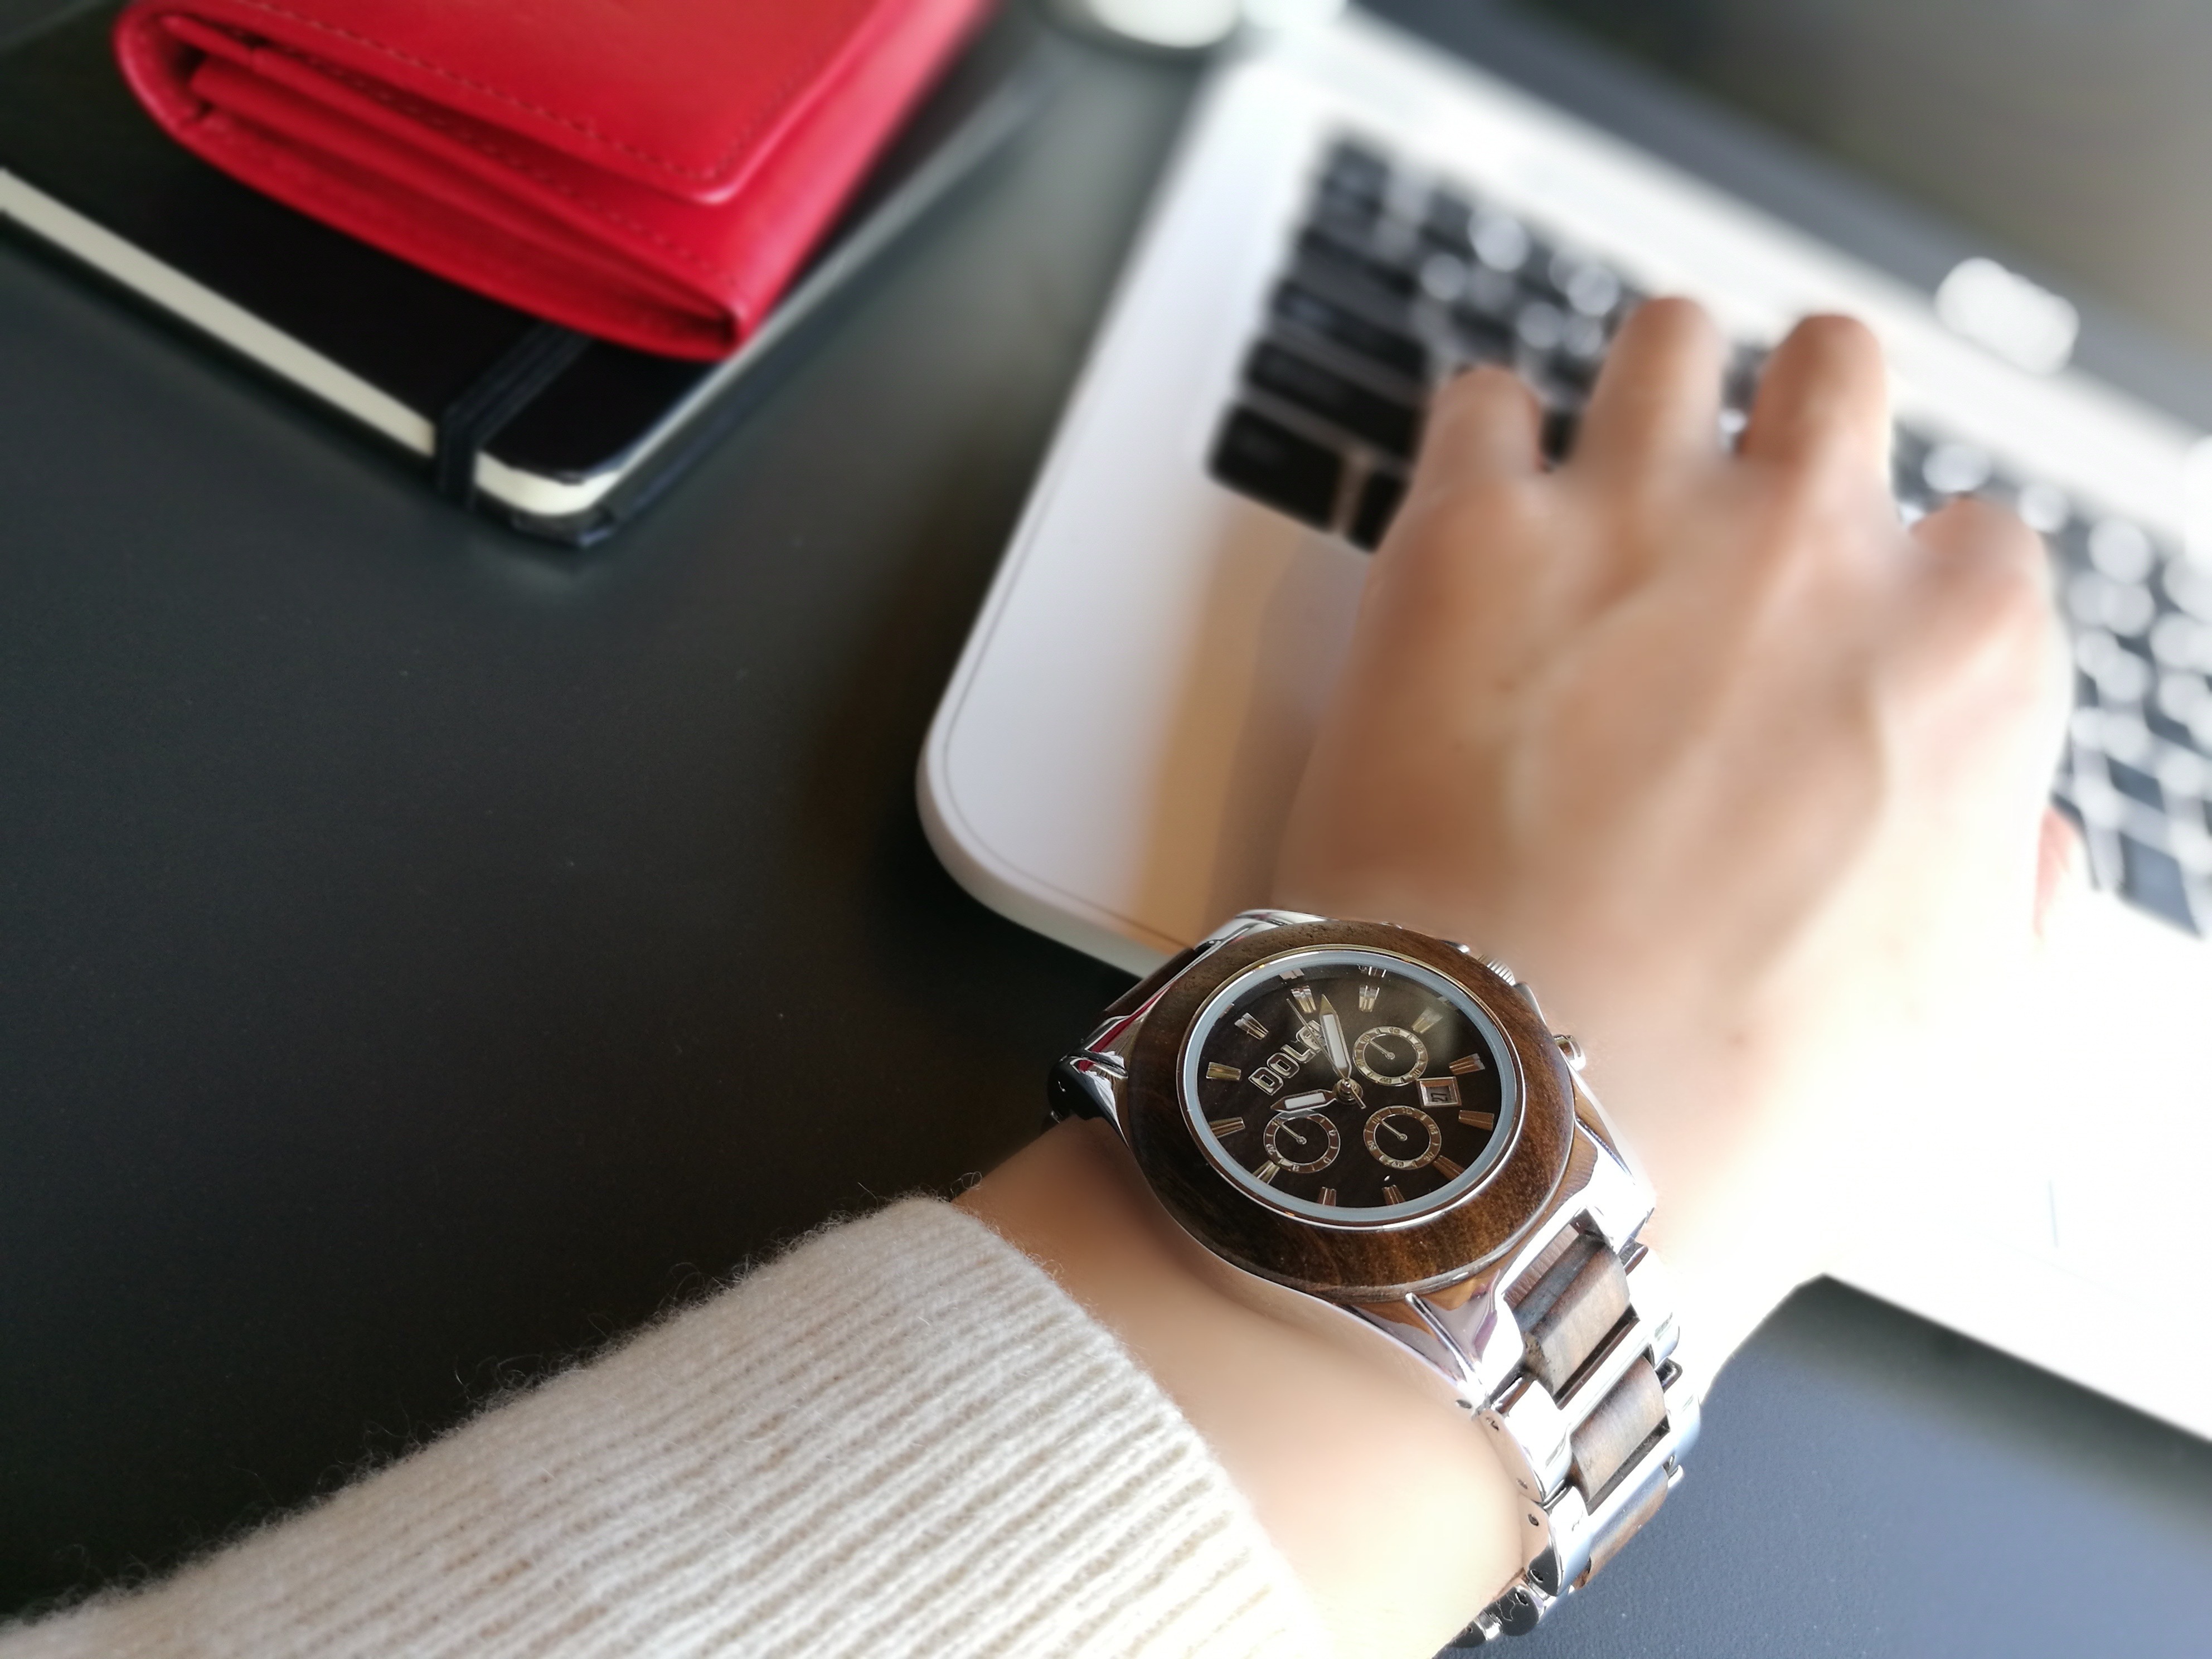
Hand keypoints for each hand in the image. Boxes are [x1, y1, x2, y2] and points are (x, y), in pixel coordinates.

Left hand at [967, 299, 2066, 1658]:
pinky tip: (1473, 508)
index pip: (1967, 541)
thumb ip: (2007, 899)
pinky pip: (1479, 404)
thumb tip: (2019, 833)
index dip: (1891, 586)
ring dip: (1643, 390)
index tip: (1835, 626)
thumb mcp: (1956, 1039)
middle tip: (1729, 500)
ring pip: (1667, 341)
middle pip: (1834, 376)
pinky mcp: (1466, 540)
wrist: (1513, 1124)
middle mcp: (1813, 553)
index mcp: (1958, 661)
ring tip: (1600, 460)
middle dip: (1791, 425)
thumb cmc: (1724, 1108)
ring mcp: (1636, 523)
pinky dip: (1479, 444)